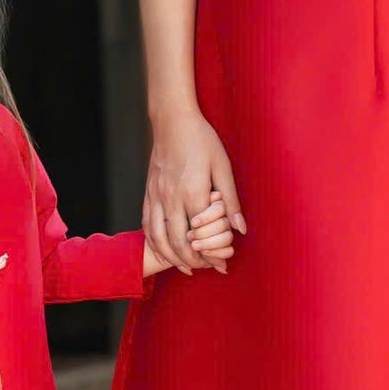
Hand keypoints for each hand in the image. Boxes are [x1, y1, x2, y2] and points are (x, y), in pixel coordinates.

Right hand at [144, 111, 244, 276]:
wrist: (172, 120)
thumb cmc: (201, 140)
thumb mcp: (223, 167)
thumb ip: (231, 200)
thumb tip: (241, 228)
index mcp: (193, 192)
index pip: (201, 235)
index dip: (211, 254)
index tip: (222, 265)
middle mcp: (171, 198)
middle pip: (178, 242)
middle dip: (192, 261)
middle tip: (205, 269)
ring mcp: (156, 196)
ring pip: (158, 238)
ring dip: (171, 257)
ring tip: (185, 267)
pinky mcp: (148, 192)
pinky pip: (147, 224)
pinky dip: (155, 242)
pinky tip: (164, 249)